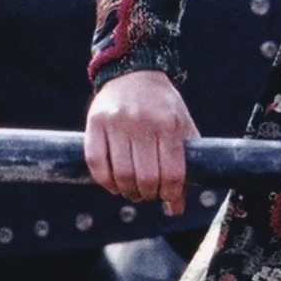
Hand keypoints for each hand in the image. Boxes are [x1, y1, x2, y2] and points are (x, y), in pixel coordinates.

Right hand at [85, 70, 197, 214]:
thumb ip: (185, 162)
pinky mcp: (94, 122)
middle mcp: (142, 122)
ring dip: (127, 192)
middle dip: (149, 195)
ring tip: (133, 192)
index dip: (171, 195)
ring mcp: (116, 121)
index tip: (169, 201)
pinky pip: (96, 162)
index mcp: (169, 124)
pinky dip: (105, 181)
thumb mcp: (182, 125)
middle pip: (146, 177)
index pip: (172, 173)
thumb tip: (177, 208)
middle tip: (149, 196)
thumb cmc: (163, 106)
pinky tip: (114, 185)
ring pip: (121, 174)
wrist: (134, 71)